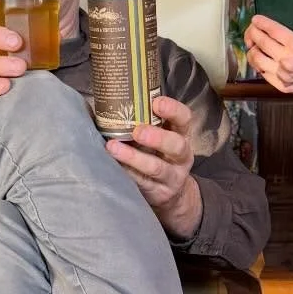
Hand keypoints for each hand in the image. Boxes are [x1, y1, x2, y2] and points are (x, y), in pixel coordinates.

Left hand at [106, 94, 201, 237]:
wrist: (172, 193)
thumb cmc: (158, 154)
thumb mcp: (160, 136)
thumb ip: (145, 121)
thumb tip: (108, 100)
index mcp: (181, 135)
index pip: (184, 119)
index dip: (173, 110)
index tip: (156, 102)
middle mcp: (181, 156)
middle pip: (177, 145)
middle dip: (158, 137)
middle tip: (137, 131)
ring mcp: (172, 177)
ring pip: (157, 168)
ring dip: (134, 157)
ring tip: (113, 147)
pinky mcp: (158, 193)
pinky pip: (141, 183)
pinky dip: (125, 172)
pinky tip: (111, 164)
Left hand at [244, 0, 292, 96]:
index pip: (271, 30)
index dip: (260, 23)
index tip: (256, 19)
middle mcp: (288, 61)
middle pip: (261, 43)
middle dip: (253, 33)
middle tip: (252, 28)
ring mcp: (285, 75)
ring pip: (258, 60)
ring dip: (252, 50)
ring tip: (253, 44)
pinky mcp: (285, 87)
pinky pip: (264, 75)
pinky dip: (259, 66)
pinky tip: (260, 59)